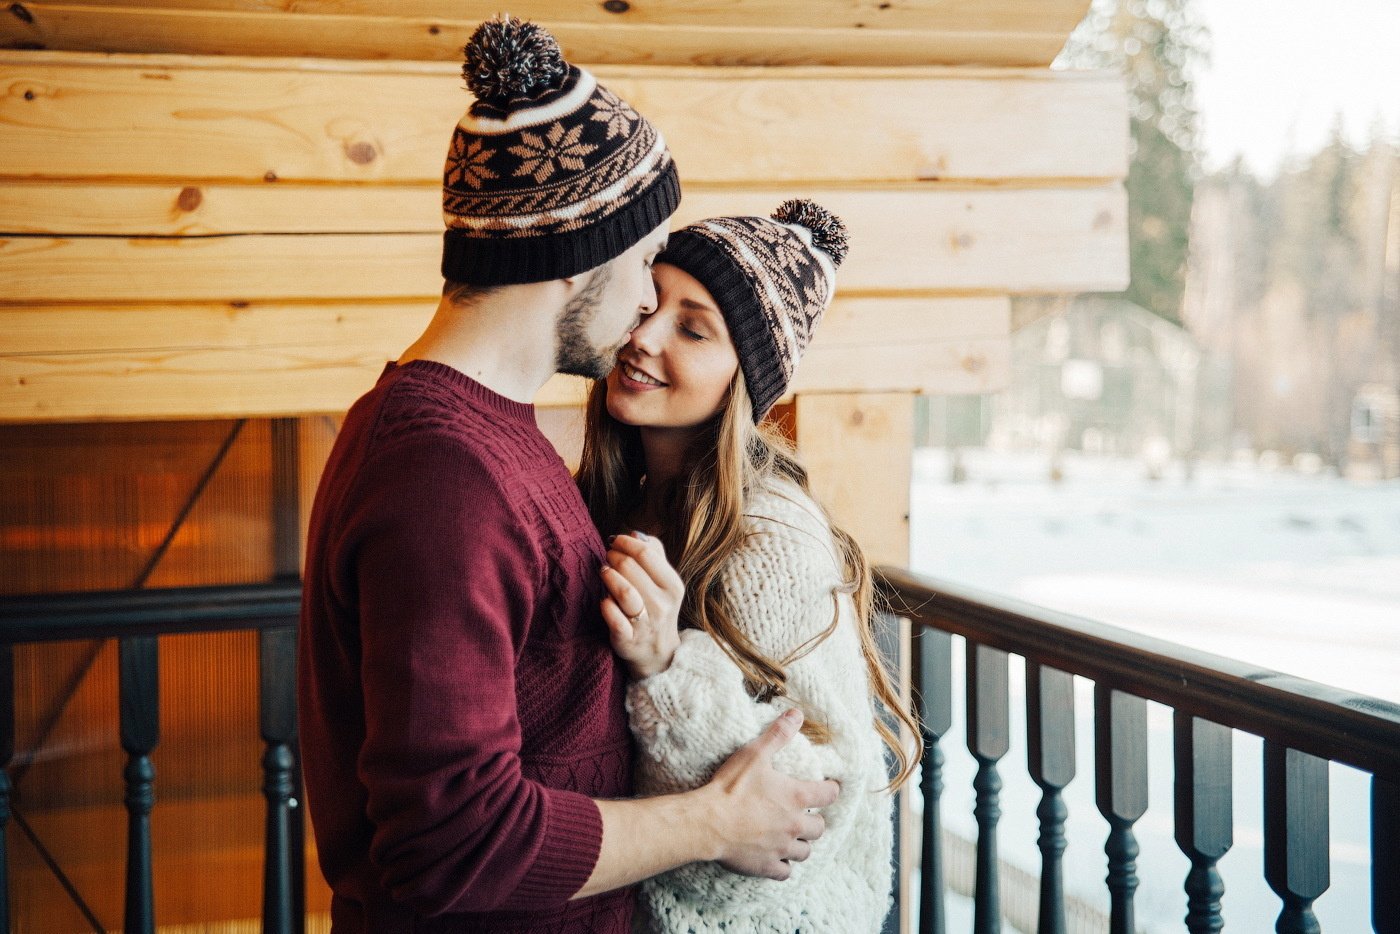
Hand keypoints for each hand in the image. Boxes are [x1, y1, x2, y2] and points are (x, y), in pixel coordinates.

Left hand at [600, 532, 683, 679]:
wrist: (658, 652)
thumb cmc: (657, 607)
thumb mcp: (665, 581)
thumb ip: (654, 554)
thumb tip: (637, 534)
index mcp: (673, 586)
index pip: (646, 553)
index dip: (625, 542)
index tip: (615, 541)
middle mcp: (663, 604)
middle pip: (631, 568)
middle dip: (614, 557)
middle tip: (607, 556)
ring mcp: (646, 624)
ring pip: (624, 592)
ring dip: (609, 576)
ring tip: (603, 571)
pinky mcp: (628, 640)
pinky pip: (614, 619)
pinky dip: (606, 605)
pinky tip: (603, 599)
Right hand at [697, 709, 840, 879]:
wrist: (708, 822)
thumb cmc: (731, 787)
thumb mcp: (755, 754)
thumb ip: (778, 735)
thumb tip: (797, 714)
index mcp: (796, 798)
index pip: (829, 794)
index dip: (830, 789)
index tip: (828, 787)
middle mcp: (794, 825)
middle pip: (819, 828)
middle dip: (815, 821)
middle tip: (805, 816)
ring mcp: (781, 848)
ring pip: (805, 852)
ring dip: (801, 844)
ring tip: (791, 837)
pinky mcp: (766, 865)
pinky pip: (785, 872)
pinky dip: (784, 866)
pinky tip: (776, 857)